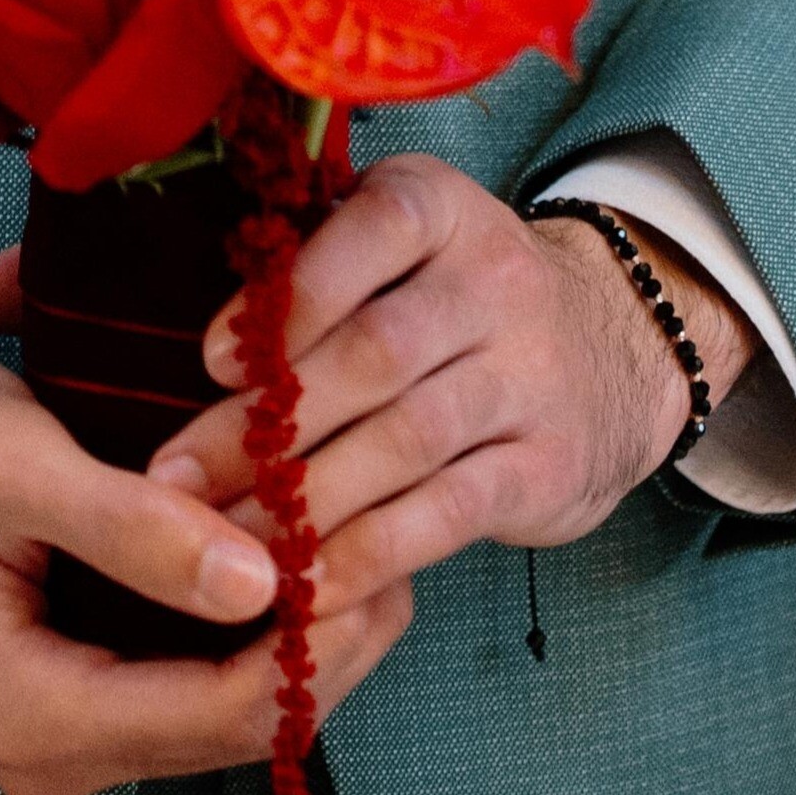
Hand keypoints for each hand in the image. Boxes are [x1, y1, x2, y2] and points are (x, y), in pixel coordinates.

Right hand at [0, 305, 412, 794]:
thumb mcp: (12, 462)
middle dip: (329, 630)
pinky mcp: (92, 677)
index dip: (316, 637)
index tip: (375, 542)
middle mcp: (56, 746)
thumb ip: (133, 527)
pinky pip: (207, 672)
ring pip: (237, 700)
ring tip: (368, 517)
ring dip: (307, 620)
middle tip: (394, 520)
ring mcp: (77, 719)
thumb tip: (259, 581)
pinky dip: (265, 614)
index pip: (224, 712)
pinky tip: (308, 535)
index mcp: (31, 713)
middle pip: (243, 721)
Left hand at [145, 155, 755, 620]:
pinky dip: (371, 554)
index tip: (210, 359)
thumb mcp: (403, 243)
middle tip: (178, 477)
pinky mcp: (546, 465)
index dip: (291, 298)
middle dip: (268, 422)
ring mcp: (530, 376)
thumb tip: (213, 349)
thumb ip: (318, 263)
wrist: (617, 344)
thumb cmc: (455, 295)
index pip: (371, 233)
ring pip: (405, 440)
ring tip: (223, 541)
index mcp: (442, 208)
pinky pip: (447, 514)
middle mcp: (495, 282)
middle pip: (375, 353)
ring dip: (304, 498)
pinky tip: (308, 585)